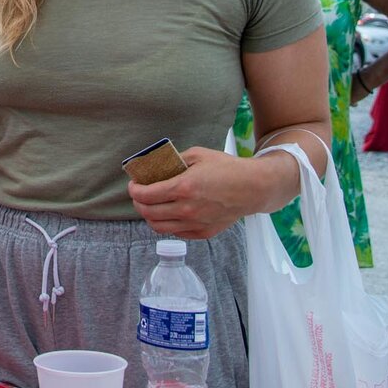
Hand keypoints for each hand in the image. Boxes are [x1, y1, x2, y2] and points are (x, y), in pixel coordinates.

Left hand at [128, 146, 268, 239]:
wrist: (254, 188)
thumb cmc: (227, 169)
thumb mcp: (198, 155)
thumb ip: (174, 160)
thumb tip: (155, 165)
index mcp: (183, 187)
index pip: (145, 195)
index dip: (134, 190)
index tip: (134, 185)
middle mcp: (187, 209)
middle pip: (148, 213)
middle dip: (138, 203)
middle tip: (139, 195)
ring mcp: (195, 223)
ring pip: (159, 227)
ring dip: (149, 217)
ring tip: (151, 206)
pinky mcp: (204, 233)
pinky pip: (176, 232)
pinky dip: (167, 224)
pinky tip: (169, 214)